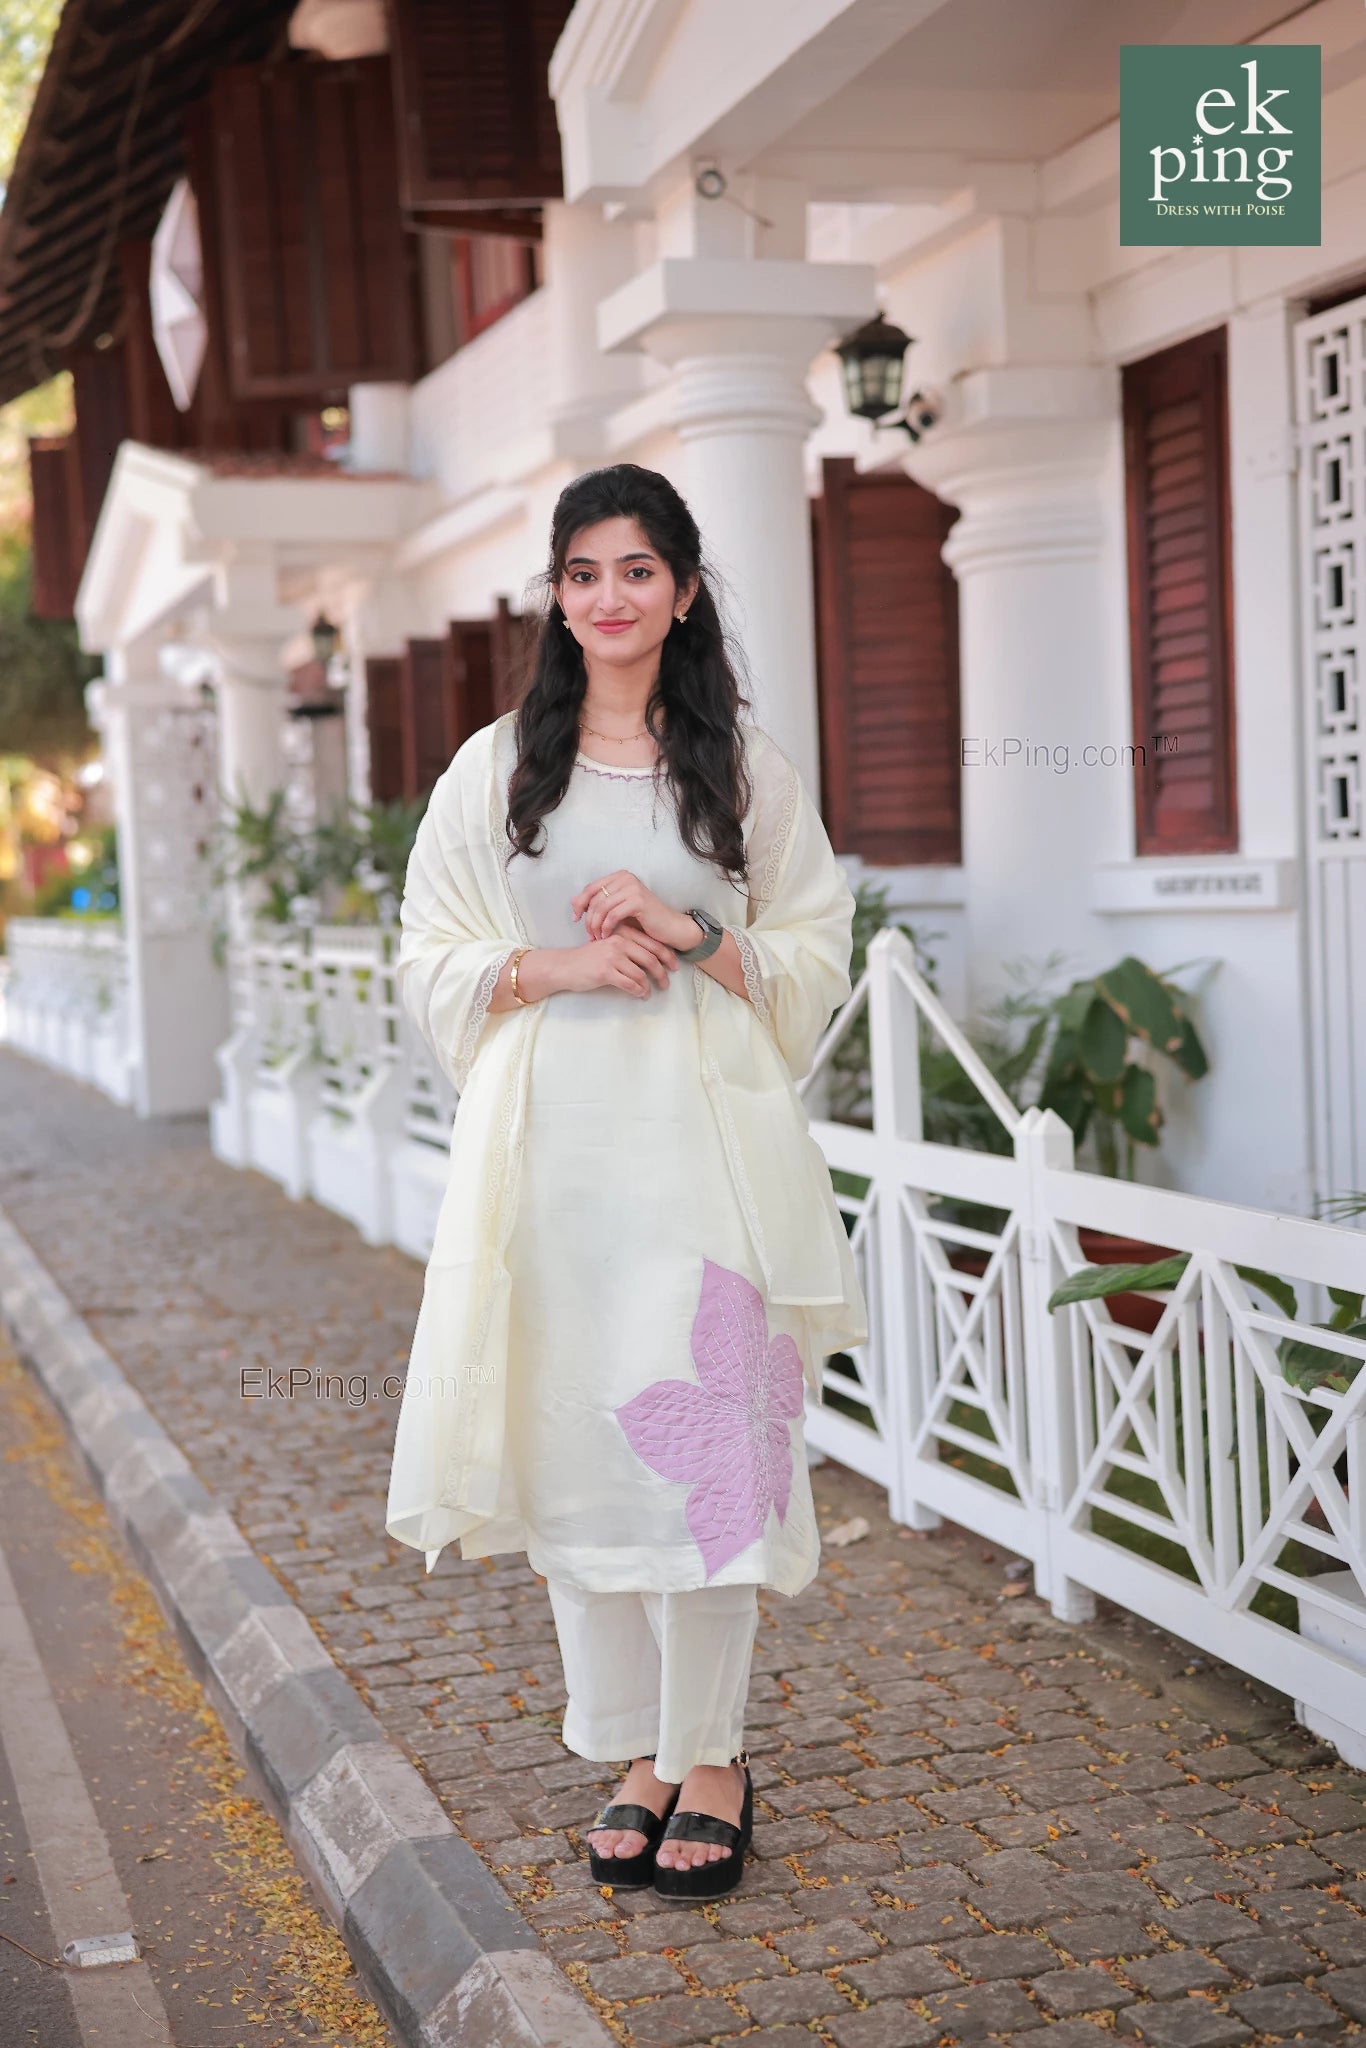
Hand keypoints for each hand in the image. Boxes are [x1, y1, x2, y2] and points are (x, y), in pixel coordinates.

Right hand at [562, 926, 679, 998]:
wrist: (565, 966)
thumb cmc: (588, 959)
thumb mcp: (608, 946)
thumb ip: (627, 948)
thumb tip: (651, 959)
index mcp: (622, 934)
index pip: (651, 943)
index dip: (667, 955)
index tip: (674, 965)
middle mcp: (619, 942)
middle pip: (650, 958)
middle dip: (662, 972)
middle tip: (667, 983)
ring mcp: (612, 957)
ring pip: (641, 973)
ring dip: (649, 986)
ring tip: (651, 992)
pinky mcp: (606, 971)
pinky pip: (630, 983)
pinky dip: (638, 991)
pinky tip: (640, 995)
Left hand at [571, 869, 698, 952]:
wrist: (670, 928)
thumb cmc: (643, 920)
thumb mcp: (617, 909)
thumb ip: (598, 904)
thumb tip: (573, 902)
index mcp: (620, 876)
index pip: (591, 888)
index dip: (579, 903)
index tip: (575, 919)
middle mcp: (626, 878)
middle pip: (595, 898)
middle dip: (588, 918)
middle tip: (588, 934)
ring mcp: (633, 888)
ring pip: (602, 907)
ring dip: (596, 925)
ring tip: (596, 937)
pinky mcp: (638, 901)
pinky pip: (613, 915)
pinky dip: (606, 927)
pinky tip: (606, 936)